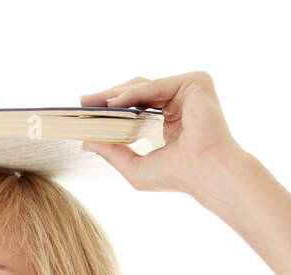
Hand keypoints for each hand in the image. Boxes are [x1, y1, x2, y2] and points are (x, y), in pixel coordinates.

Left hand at [79, 71, 242, 197]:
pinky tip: (113, 103)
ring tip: (92, 104)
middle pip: (138, 92)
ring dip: (116, 93)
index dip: (111, 108)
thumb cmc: (178, 176)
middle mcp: (181, 102)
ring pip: (144, 85)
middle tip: (83, 102)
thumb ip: (112, 152)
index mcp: (171, 120)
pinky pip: (156, 84)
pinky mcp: (195, 82)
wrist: (207, 173)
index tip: (86, 112)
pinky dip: (133, 93)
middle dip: (108, 97)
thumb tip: (85, 142)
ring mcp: (189, 90)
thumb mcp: (135, 166)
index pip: (137, 107)